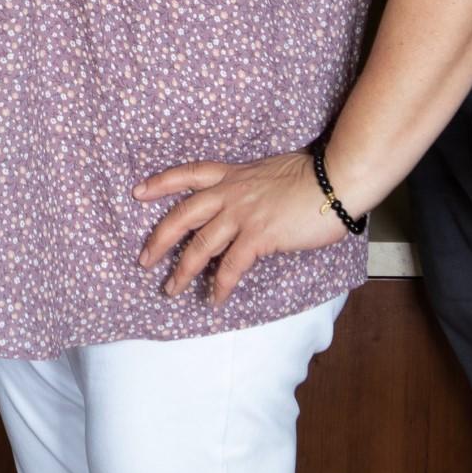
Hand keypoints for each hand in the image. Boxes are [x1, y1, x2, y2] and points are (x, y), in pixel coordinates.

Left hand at [132, 150, 351, 305]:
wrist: (333, 181)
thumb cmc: (311, 177)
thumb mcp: (269, 173)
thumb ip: (251, 187)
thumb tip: (245, 205)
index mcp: (233, 175)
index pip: (188, 174)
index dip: (161, 183)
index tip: (138, 192)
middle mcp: (231, 193)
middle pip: (182, 215)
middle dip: (159, 239)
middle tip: (144, 260)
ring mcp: (243, 215)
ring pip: (200, 245)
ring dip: (183, 271)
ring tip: (171, 290)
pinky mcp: (258, 236)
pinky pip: (231, 266)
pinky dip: (220, 285)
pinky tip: (215, 299)